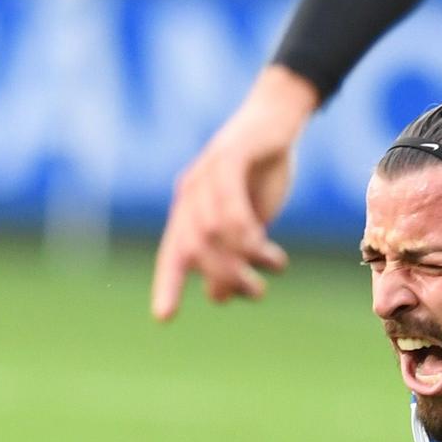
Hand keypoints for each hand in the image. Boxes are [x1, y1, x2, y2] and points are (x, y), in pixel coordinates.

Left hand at [149, 65, 317, 320]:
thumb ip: (232, 254)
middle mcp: (190, 195)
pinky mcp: (228, 157)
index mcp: (190, 212)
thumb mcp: (249, 221)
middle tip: (257, 291)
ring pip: (211, 230)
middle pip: (194, 248)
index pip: (174, 255)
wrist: (276, 122)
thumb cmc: (262, 174)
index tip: (164, 318)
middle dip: (224, 276)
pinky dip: (242, 227)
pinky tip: (262, 241)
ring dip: (243, 256)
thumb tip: (218, 297)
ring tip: (275, 265)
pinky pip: (227, 200)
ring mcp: (206, 175)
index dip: (167, 285)